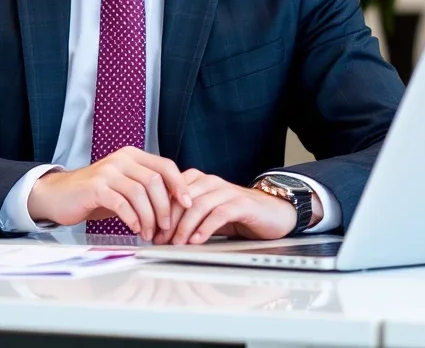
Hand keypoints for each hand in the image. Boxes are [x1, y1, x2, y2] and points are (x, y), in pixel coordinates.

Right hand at [26, 148, 192, 238]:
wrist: (61, 195)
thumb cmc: (97, 193)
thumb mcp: (125, 184)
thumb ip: (146, 187)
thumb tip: (177, 203)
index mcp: (132, 155)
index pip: (165, 165)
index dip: (179, 184)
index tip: (188, 204)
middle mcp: (121, 159)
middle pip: (155, 180)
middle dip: (165, 207)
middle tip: (166, 228)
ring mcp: (107, 172)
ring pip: (140, 192)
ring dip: (149, 217)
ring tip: (149, 233)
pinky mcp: (95, 187)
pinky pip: (121, 203)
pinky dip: (132, 218)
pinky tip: (135, 229)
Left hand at [156, 171, 317, 244]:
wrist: (274, 213)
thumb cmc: (239, 215)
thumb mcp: (208, 215)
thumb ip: (188, 218)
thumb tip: (161, 233)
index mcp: (199, 181)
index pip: (171, 191)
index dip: (158, 210)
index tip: (149, 230)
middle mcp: (211, 182)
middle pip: (181, 198)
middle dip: (168, 221)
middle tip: (159, 240)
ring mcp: (227, 191)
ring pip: (198, 205)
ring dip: (184, 226)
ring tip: (176, 243)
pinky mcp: (242, 203)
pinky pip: (219, 213)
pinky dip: (205, 228)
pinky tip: (197, 240)